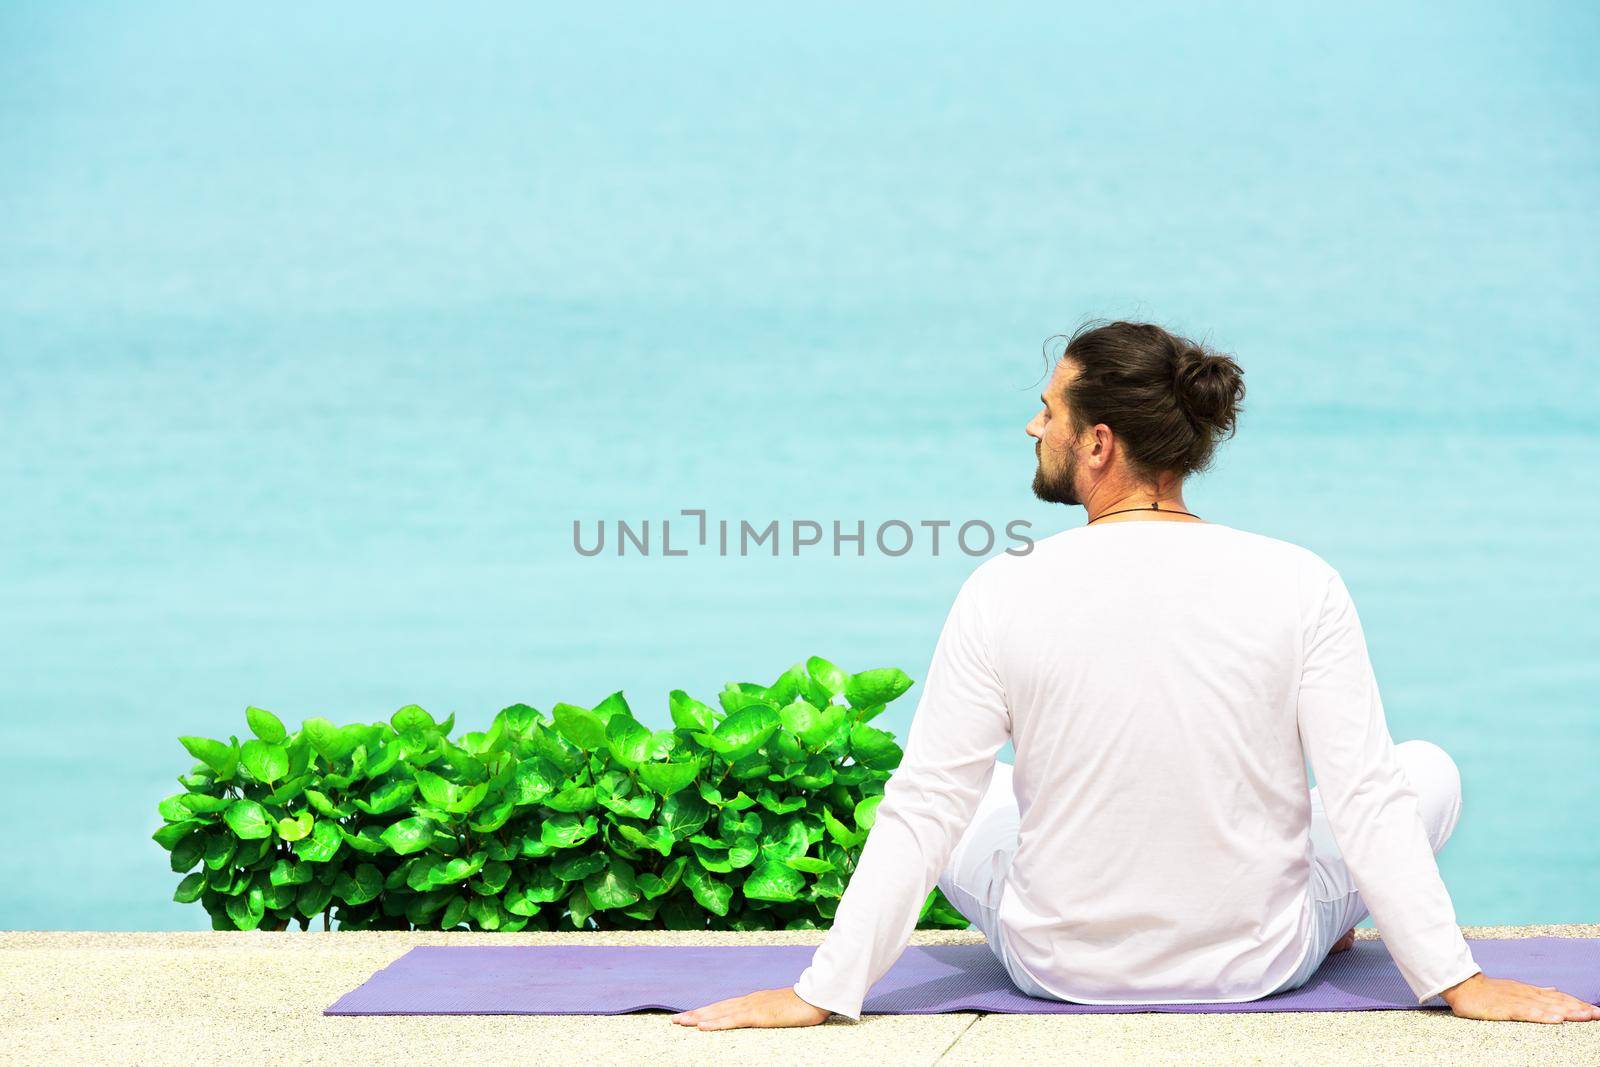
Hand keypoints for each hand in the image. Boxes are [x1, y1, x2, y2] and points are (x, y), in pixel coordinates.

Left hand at [670, 987, 832, 1030]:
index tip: (690, 1016)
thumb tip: (761, 1017)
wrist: (816, 997)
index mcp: (753, 1001)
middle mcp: (748, 1001)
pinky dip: (716, 1024)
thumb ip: (768, 1013)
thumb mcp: (780, 1010)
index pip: (724, 1007)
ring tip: (680, 1022)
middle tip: (675, 1020)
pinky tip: (703, 1027)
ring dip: (698, 1018)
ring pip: (719, 1013)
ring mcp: (752, 1007)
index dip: (706, 1011)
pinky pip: (732, 1021)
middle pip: (716, 1008)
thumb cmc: (802, 1005)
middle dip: (694, 1014)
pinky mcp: (758, 1016)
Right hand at [1440, 972, 1599, 1022]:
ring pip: (1546, 1007)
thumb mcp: (1514, 989)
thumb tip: (1554, 989)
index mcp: (1529, 991)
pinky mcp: (1505, 1008)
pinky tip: (1555, 1019)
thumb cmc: (1488, 991)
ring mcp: (1517, 1001)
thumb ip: (1535, 991)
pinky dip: (1542, 1015)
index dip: (1577, 1003)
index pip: (1558, 997)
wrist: (1463, 986)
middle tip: (1597, 1014)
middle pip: (1557, 1002)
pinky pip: (1526, 1013)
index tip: (1594, 1010)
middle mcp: (1527, 994)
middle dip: (1579, 1008)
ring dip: (1567, 1011)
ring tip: (1584, 1016)